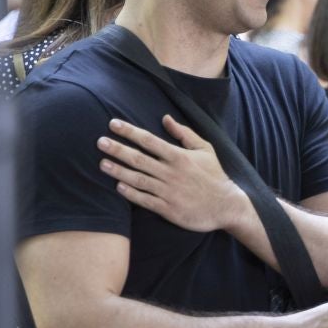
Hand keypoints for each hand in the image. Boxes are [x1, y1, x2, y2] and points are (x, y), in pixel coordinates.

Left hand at [99, 115, 245, 234]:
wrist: (228, 206)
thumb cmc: (215, 176)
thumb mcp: (206, 150)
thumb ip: (184, 134)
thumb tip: (166, 118)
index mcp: (179, 156)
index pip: (149, 140)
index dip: (130, 131)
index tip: (113, 124)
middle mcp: (171, 173)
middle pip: (139, 158)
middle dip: (117, 149)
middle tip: (99, 142)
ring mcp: (169, 191)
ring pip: (138, 179)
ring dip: (118, 170)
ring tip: (101, 164)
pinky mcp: (168, 209)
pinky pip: (144, 199)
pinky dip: (130, 193)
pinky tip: (118, 186)